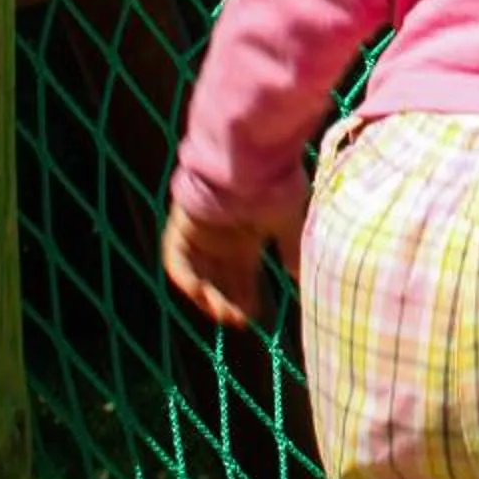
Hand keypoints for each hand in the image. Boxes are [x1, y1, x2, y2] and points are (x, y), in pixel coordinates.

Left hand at [162, 189, 306, 329]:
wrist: (246, 158)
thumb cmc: (271, 186)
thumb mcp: (287, 221)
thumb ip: (291, 249)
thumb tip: (302, 277)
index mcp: (247, 234)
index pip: (244, 274)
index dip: (247, 296)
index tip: (255, 316)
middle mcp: (222, 237)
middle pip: (221, 279)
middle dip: (229, 301)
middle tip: (239, 321)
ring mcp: (201, 232)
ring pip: (200, 273)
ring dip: (209, 296)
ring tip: (222, 313)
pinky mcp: (182, 225)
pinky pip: (177, 259)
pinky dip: (186, 278)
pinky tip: (201, 293)